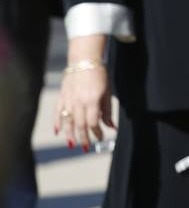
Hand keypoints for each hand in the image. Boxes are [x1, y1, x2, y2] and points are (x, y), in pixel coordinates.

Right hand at [54, 37, 113, 151]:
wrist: (85, 60)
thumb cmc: (100, 75)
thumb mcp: (108, 92)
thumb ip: (107, 111)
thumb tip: (112, 127)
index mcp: (92, 101)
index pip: (92, 123)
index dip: (96, 132)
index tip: (100, 137)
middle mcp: (78, 102)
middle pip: (79, 125)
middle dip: (83, 138)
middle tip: (87, 148)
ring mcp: (68, 100)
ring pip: (67, 121)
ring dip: (70, 134)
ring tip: (72, 144)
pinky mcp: (62, 96)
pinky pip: (57, 112)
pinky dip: (57, 122)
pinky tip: (58, 132)